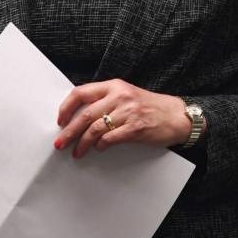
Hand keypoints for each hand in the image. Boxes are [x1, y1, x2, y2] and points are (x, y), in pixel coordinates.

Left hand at [54, 79, 191, 157]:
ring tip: (76, 152)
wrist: (177, 115)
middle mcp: (120, 96)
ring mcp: (128, 112)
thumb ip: (105, 100)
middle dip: (69, 131)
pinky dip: (101, 145)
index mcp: (114, 86)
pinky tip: (98, 149)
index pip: (81, 93)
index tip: (60, 120)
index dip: (66, 108)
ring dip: (82, 143)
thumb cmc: (150, 107)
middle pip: (85, 114)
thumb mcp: (126, 95)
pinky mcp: (136, 128)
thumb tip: (79, 116)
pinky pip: (111, 138)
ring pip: (95, 128)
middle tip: (60, 143)